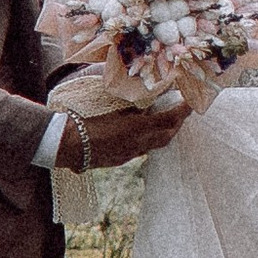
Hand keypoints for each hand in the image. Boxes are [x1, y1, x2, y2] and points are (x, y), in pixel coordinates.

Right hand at [58, 96, 189, 169]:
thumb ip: (130, 103)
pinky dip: (148, 139)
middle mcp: (136, 144)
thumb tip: (145, 97)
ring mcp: (128, 154)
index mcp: (136, 129)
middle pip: (166, 136)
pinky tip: (141, 132)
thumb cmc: (84, 119)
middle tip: (181, 111)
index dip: (182, 112)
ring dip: (163, 133)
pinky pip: (141, 150)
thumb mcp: (110, 105)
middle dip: (177, 124)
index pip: (168, 120)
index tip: (191, 102)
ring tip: (165, 120)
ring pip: (155, 145)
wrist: (66, 144)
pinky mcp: (119, 160)